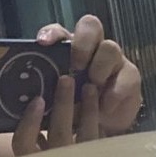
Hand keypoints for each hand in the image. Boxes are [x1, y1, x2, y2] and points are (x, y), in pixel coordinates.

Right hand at [11, 75, 99, 155]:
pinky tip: (97, 113)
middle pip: (59, 133)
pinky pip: (99, 145)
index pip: (24, 142)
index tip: (37, 99)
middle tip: (66, 80)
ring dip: (88, 110)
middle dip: (63, 104)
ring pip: (86, 136)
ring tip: (90, 88)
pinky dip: (98, 126)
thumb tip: (32, 108)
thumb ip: (27, 143)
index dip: (29, 121)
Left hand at [36, 15, 141, 135]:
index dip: (51, 33)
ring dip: (99, 67)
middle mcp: (91, 49)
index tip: (42, 43)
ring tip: (91, 88)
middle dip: (82, 44)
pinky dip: (115, 92)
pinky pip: (128, 76)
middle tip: (75, 67)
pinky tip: (105, 107)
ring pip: (110, 47)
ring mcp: (113, 61)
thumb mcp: (54, 105)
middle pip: (90, 26)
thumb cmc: (73, 112)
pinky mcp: (130, 77)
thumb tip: (25, 99)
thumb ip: (44, 95)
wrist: (102, 130)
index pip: (59, 32)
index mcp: (67, 52)